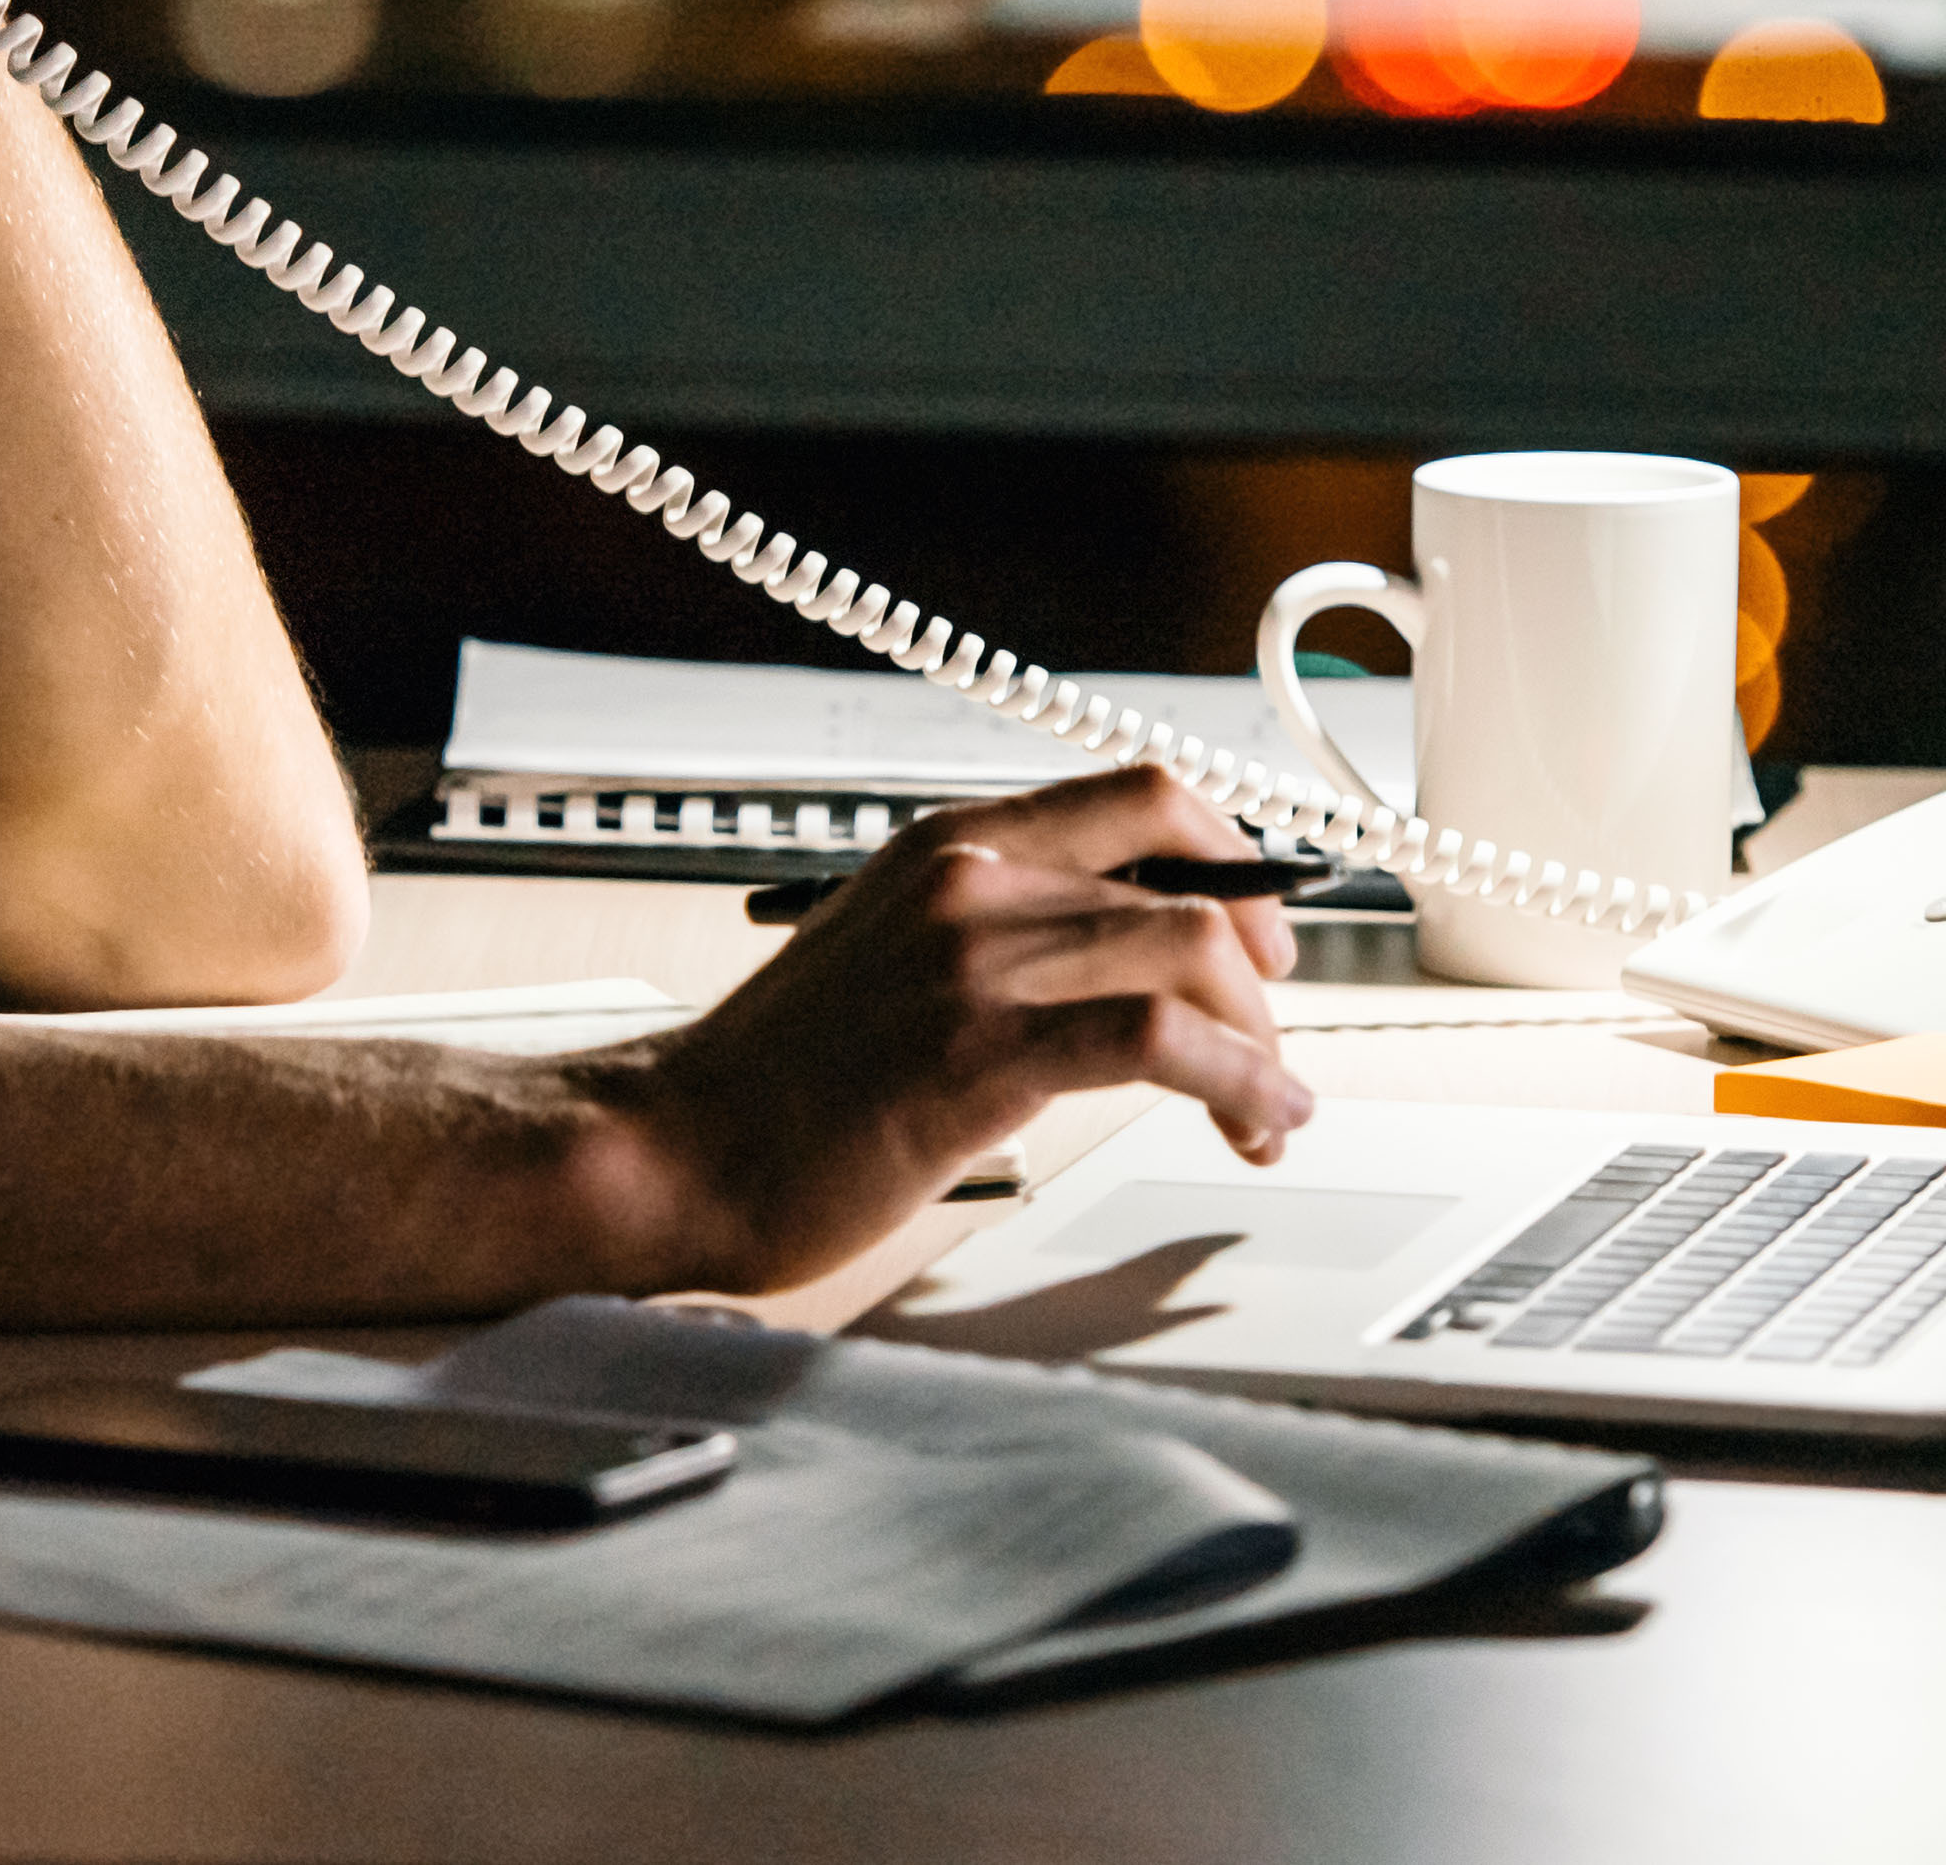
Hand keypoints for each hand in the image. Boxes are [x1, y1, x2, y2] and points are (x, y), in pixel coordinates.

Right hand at [578, 769, 1309, 1297]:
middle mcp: (968, 880)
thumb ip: (994, 933)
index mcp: (949, 845)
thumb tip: (1117, 958)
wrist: (671, 1148)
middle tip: (1273, 1041)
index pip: (1141, 797)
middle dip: (1263, 974)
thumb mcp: (889, 954)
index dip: (1234, 859)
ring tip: (1270, 1108)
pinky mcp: (979, 1053)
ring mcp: (972, 961)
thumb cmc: (775, 1082)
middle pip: (1186, 886)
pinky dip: (1239, 1078)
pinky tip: (1254, 1121)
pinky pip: (1159, 1038)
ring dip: (1262, 1041)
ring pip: (1189, 955)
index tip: (1262, 932)